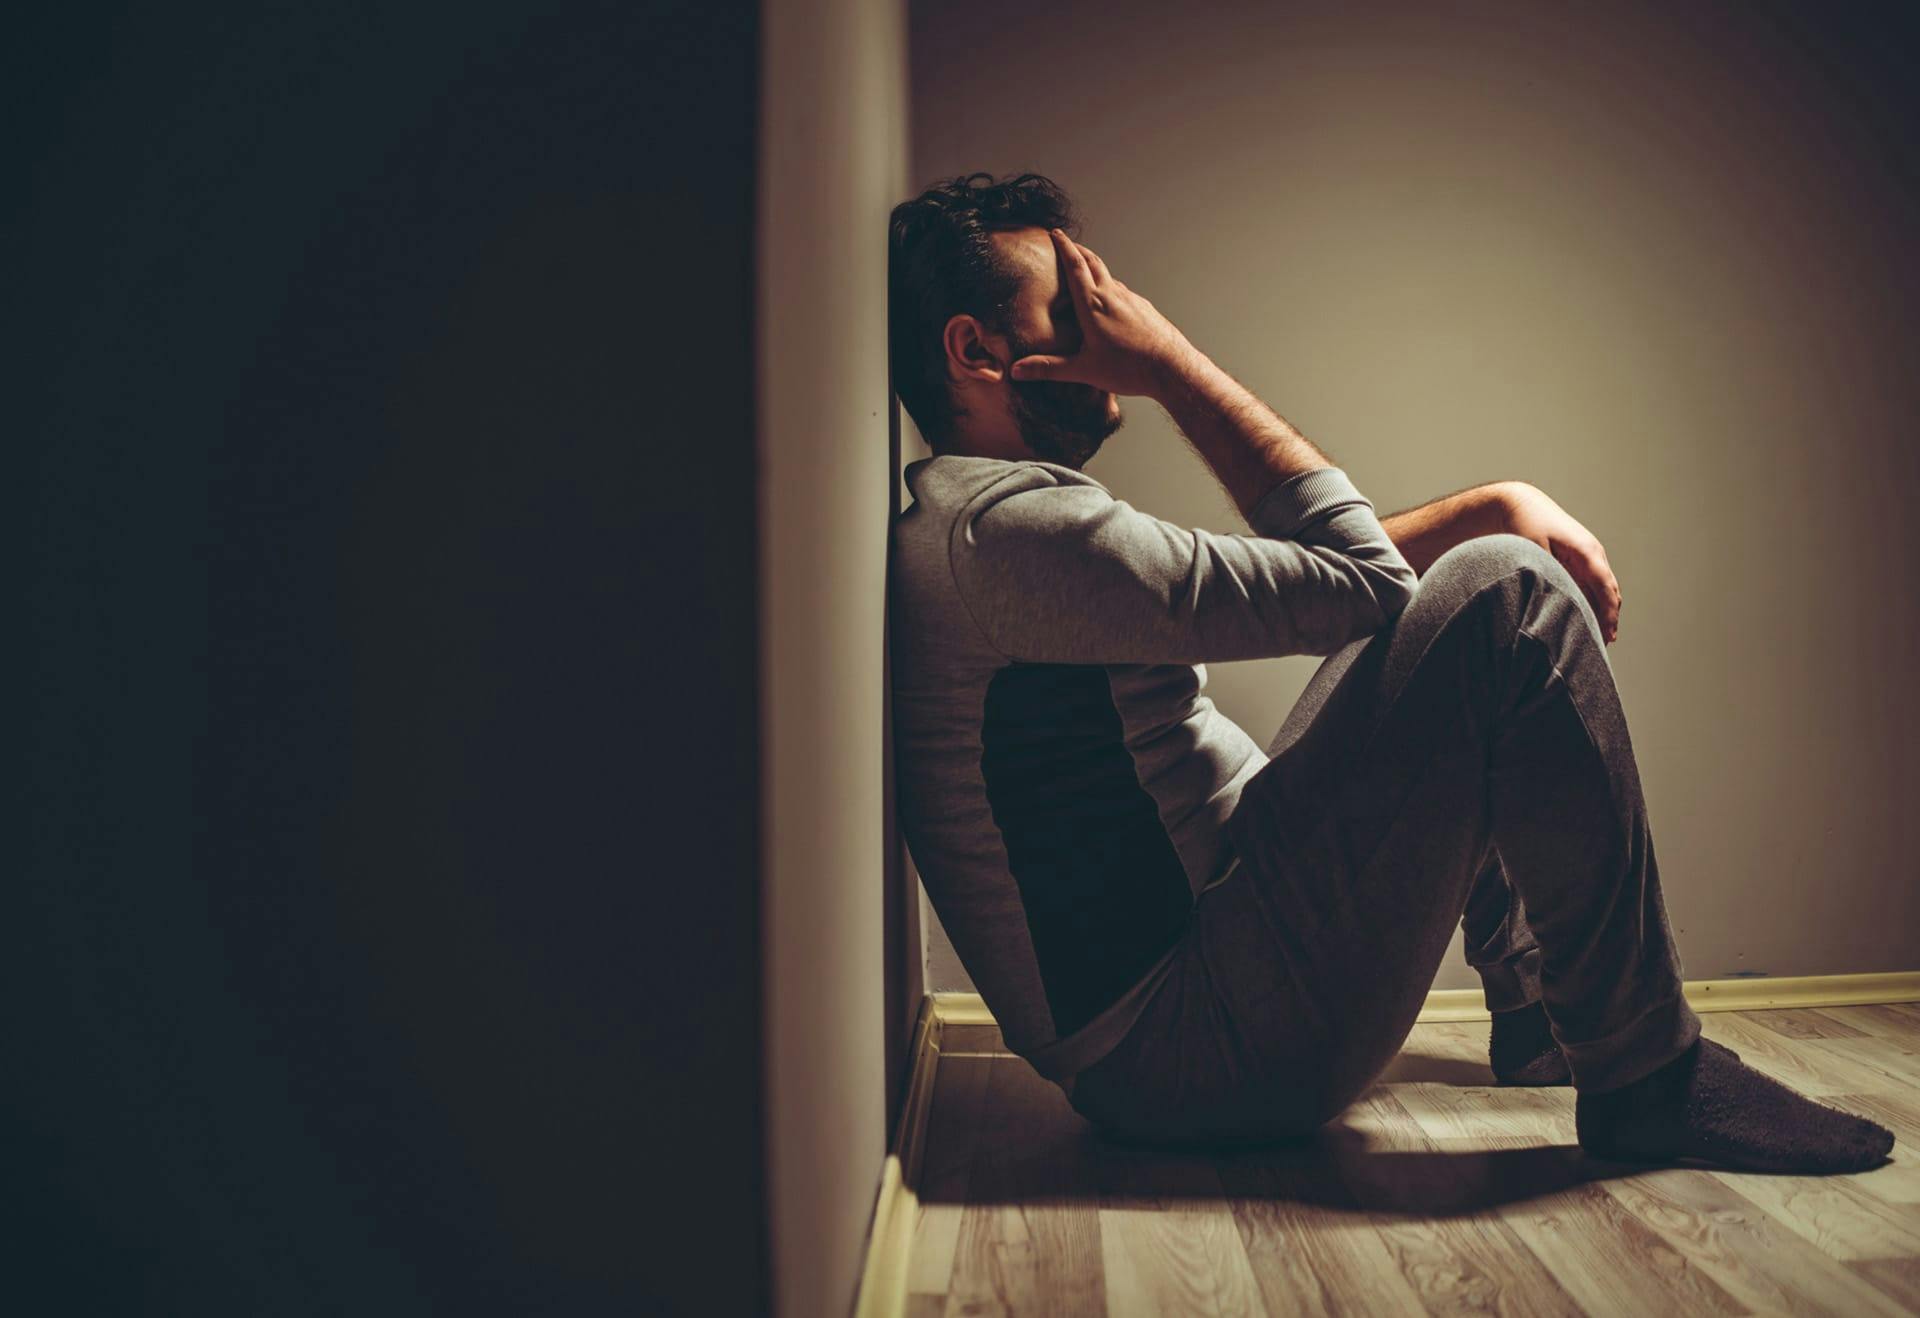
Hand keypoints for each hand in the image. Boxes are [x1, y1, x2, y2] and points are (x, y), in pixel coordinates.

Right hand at [1008, 228, 1198, 398]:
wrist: (1172, 368)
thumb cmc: (1129, 368)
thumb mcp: (1083, 370)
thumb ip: (1048, 368)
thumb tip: (1017, 370)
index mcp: (1093, 305)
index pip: (1074, 266)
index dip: (1063, 247)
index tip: (1055, 233)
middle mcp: (1112, 295)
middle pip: (1092, 262)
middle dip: (1077, 250)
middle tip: (1066, 242)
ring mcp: (1131, 299)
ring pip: (1108, 276)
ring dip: (1094, 267)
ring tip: (1083, 271)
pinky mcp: (1144, 308)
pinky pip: (1122, 291)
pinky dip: (1110, 287)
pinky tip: (1109, 302)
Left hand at [1501, 483, 1622, 642]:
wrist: (1521, 504)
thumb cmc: (1526, 525)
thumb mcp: (1534, 552)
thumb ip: (1549, 576)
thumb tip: (1558, 603)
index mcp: (1587, 551)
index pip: (1605, 588)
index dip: (1608, 614)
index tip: (1608, 635)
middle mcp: (1593, 554)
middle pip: (1609, 592)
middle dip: (1609, 618)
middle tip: (1603, 645)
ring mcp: (1589, 557)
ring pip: (1602, 591)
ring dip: (1602, 612)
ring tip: (1597, 639)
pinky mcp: (1579, 561)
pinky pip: (1591, 586)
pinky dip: (1592, 603)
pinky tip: (1585, 620)